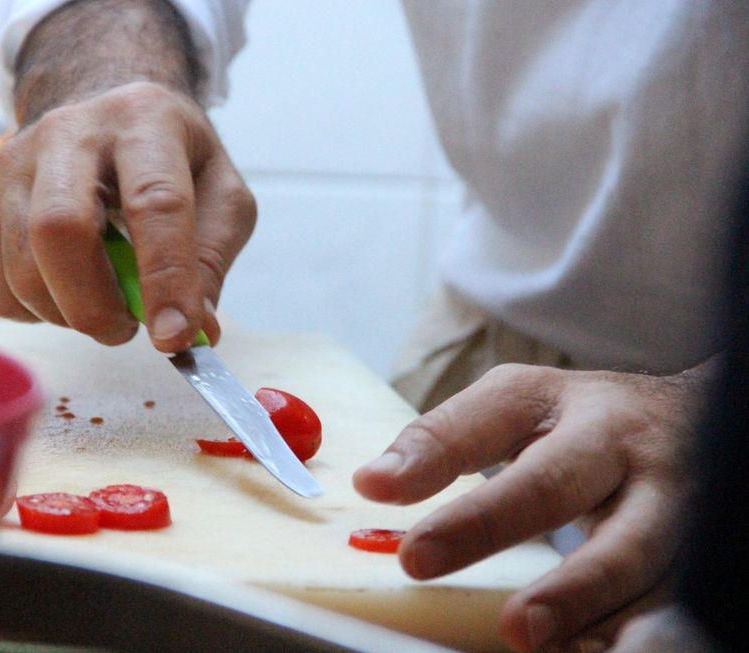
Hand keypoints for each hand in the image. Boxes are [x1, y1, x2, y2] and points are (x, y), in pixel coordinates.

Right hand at [0, 81, 255, 351]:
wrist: (102, 108)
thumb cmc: (170, 158)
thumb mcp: (219, 194)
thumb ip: (211, 261)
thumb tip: (196, 332)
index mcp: (143, 121)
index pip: (153, 203)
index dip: (165, 278)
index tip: (173, 336)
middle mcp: (68, 131)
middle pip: (60, 228)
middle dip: (94, 305)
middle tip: (126, 329)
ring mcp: (12, 161)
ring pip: (23, 266)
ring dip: (69, 313)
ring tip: (104, 303)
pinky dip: (34, 311)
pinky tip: (66, 289)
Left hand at [353, 363, 705, 651]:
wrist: (685, 419)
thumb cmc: (578, 418)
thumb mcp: (513, 404)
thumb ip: (443, 440)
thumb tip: (372, 484)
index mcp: (583, 418)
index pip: (524, 463)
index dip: (473, 516)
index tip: (414, 557)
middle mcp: (634, 462)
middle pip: (604, 524)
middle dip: (561, 579)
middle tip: (514, 628)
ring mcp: (674, 513)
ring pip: (645, 568)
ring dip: (598, 614)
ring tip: (544, 645)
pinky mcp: (694, 557)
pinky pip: (670, 603)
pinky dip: (634, 632)